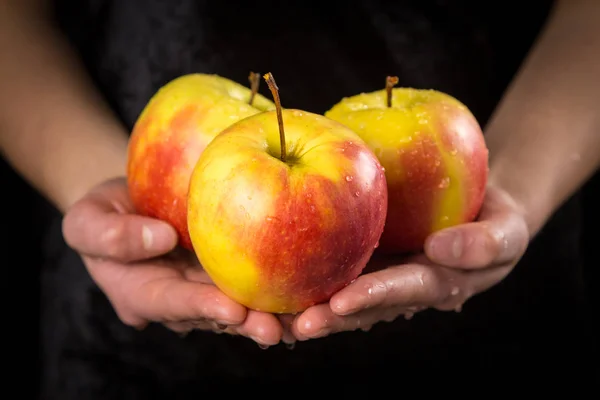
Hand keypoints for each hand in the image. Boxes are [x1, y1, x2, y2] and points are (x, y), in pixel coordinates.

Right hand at [62, 177, 283, 346]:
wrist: (128, 202)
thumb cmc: (103, 211)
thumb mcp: (86, 219)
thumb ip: (111, 235)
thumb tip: (162, 241)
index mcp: (140, 293)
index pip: (171, 302)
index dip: (202, 307)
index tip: (232, 309)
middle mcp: (177, 299)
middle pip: (212, 313)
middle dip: (245, 323)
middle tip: (276, 329)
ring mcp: (202, 286)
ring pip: (237, 305)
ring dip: (267, 314)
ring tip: (300, 320)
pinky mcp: (225, 269)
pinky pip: (248, 280)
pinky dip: (274, 287)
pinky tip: (303, 289)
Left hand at [289, 185, 529, 339]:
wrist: (478, 205)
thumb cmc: (495, 222)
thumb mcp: (506, 233)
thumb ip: (482, 245)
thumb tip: (439, 248)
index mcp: (430, 285)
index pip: (399, 292)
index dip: (372, 299)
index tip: (342, 303)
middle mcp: (396, 285)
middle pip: (358, 304)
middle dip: (325, 316)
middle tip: (292, 324)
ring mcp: (376, 269)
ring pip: (336, 290)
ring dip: (303, 303)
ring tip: (268, 313)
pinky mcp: (359, 248)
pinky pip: (330, 259)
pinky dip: (300, 268)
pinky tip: (269, 267)